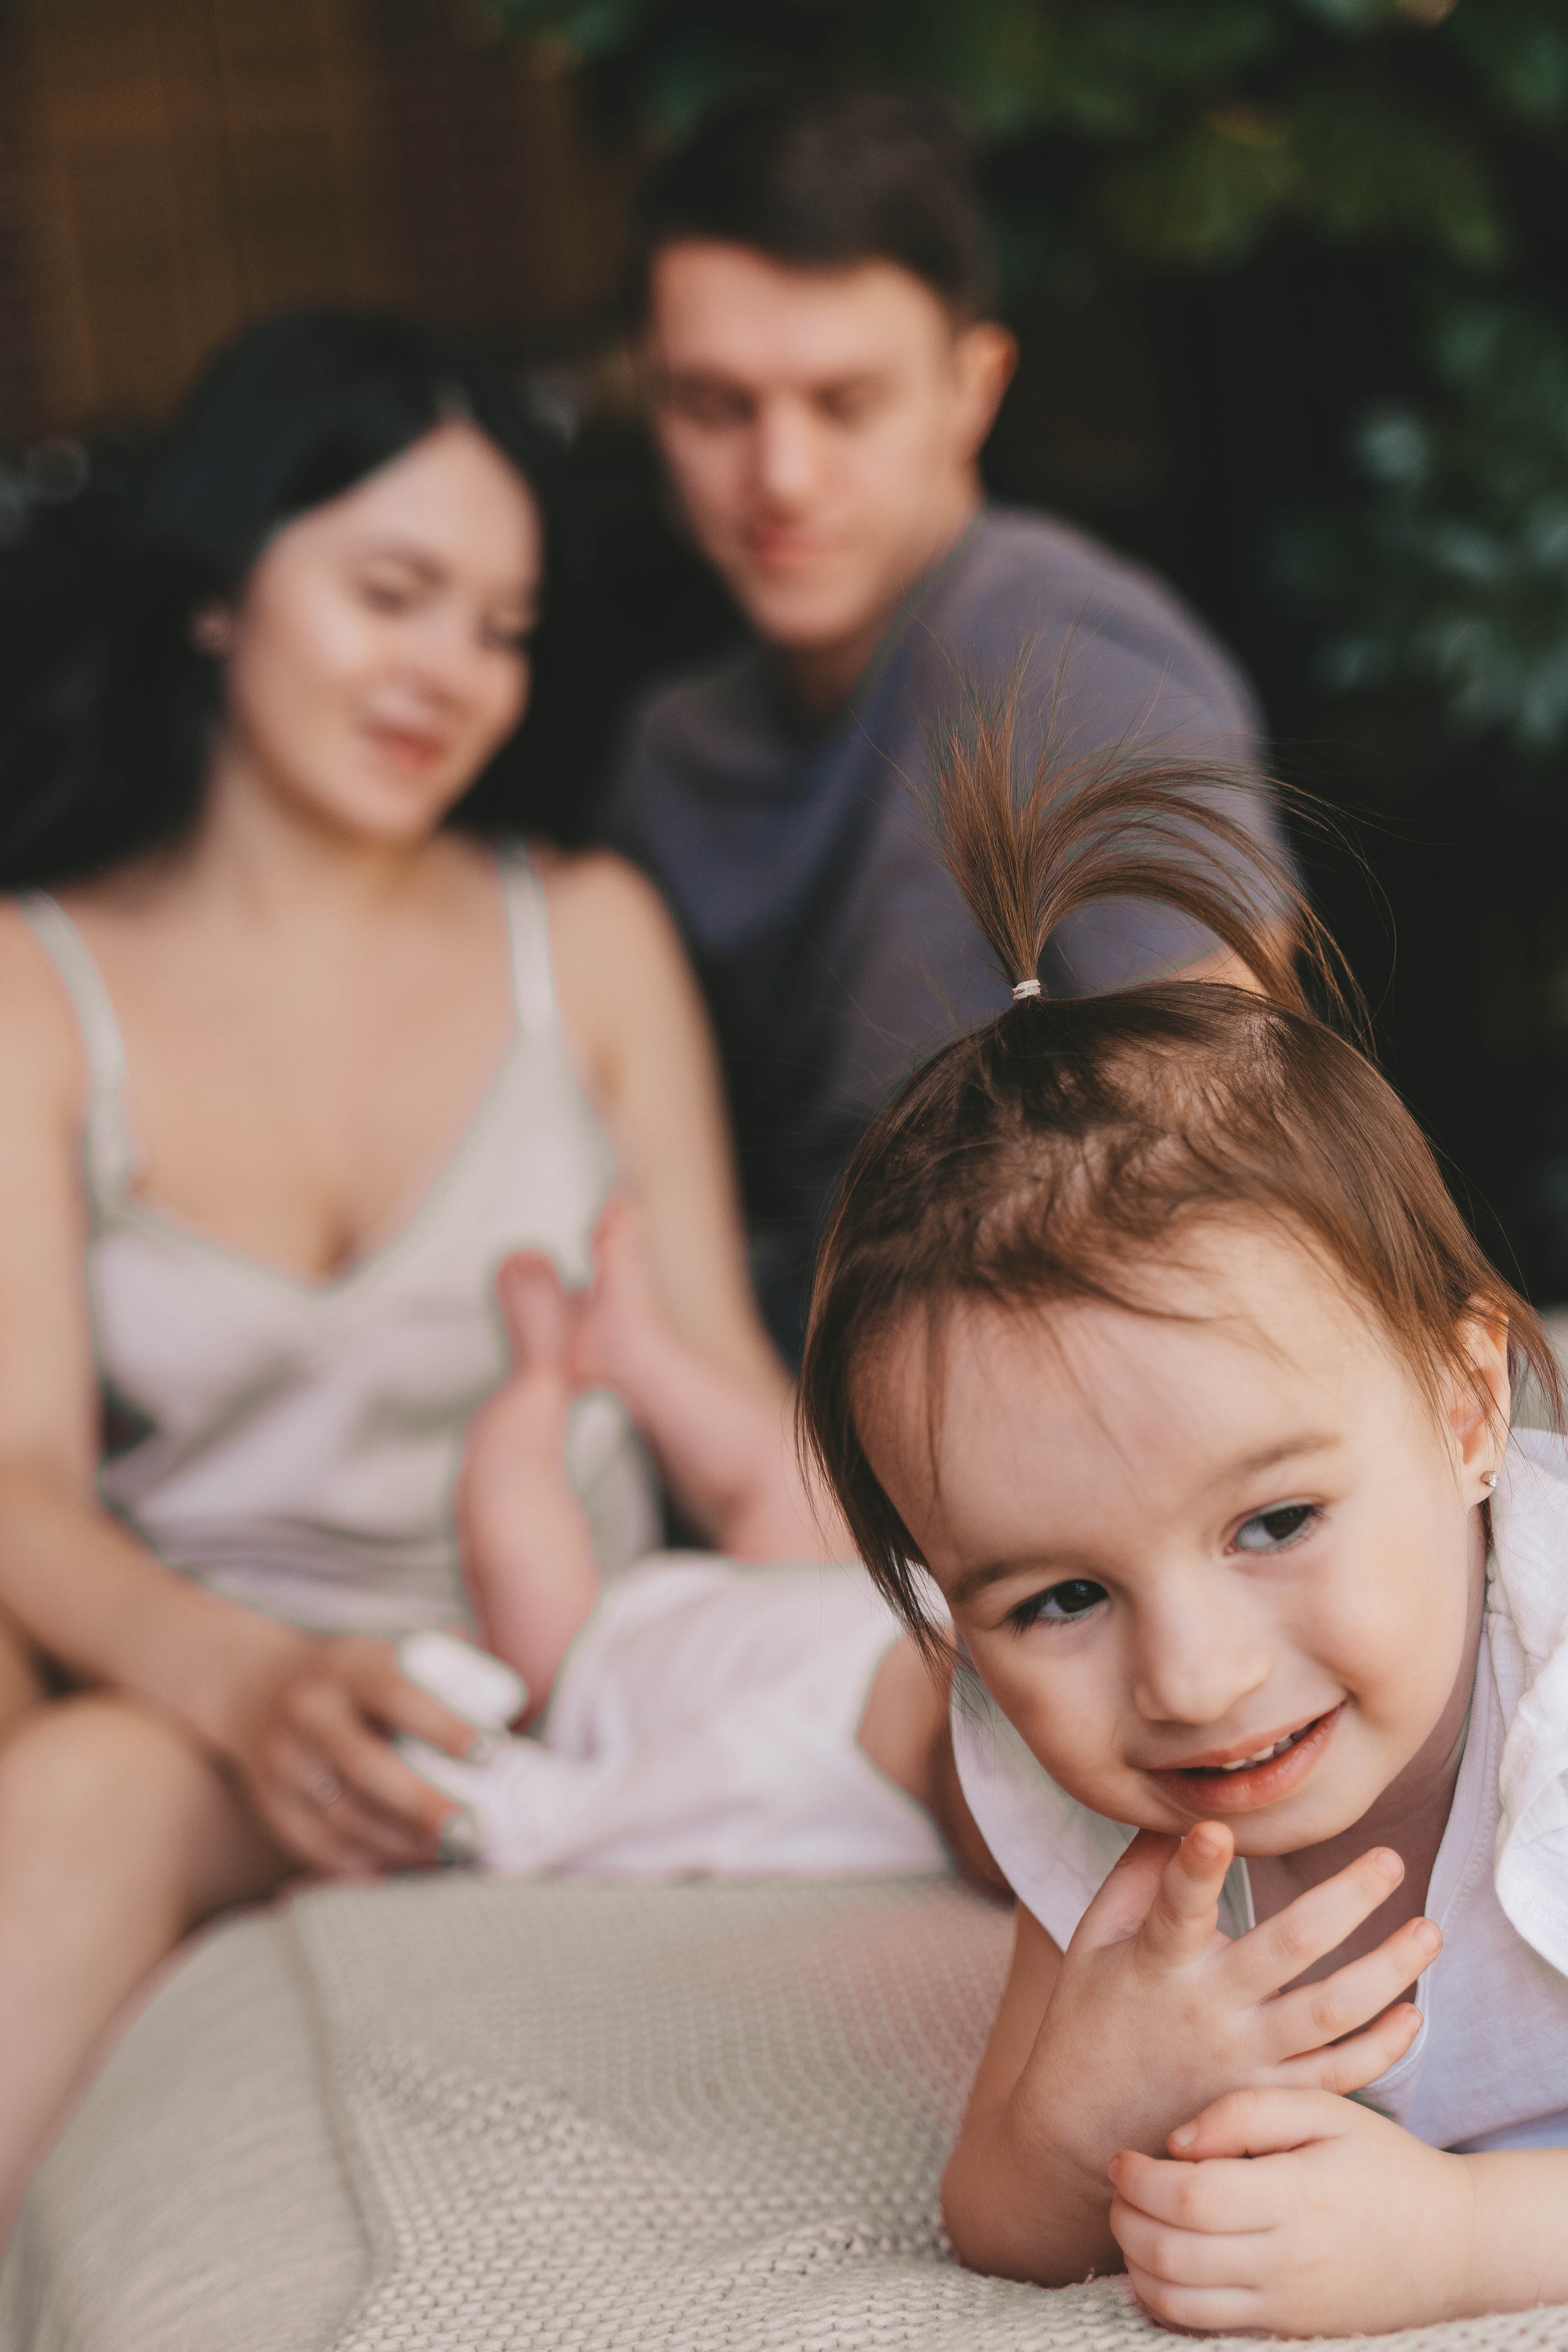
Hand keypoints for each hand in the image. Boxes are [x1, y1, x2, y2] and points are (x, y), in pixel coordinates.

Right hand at [227, 1632, 484, 1876]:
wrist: (252, 1686)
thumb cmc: (353, 1677)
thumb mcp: (385, 1655)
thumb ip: (445, 1665)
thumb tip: (516, 1695)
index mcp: (347, 1667)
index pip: (396, 1693)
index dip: (444, 1724)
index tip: (490, 1751)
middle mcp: (308, 1712)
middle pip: (365, 1767)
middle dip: (422, 1805)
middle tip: (475, 1830)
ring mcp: (283, 1761)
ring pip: (343, 1815)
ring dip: (402, 1843)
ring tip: (453, 1856)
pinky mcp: (271, 1804)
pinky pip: (318, 1845)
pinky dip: (366, 1862)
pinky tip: (407, 1867)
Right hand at [1012, 1822, 1435, 2196]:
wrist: (1087, 2139)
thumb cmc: (1090, 2020)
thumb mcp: (1094, 1941)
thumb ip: (1136, 1877)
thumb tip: (1176, 1811)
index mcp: (1159, 1961)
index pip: (1178, 1906)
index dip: (1195, 1868)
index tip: (1216, 1830)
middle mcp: (1209, 2009)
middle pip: (1289, 1949)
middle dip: (1346, 1900)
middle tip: (1390, 1860)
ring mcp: (1245, 2061)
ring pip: (1331, 2014)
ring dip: (1387, 1971)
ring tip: (1430, 1931)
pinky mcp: (1268, 2100)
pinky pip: (1338, 2075)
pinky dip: (1382, 2048)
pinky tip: (1412, 2014)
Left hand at [1110, 2087, 1474, 2335]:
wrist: (1452, 2244)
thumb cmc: (1383, 2163)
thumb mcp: (1326, 2109)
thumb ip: (1246, 2111)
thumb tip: (1176, 2141)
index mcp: (1295, 2197)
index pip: (1190, 2198)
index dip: (1139, 2178)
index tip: (1122, 2155)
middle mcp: (1286, 2262)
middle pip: (1171, 2253)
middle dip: (1125, 2217)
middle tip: (1120, 2185)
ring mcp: (1285, 2307)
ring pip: (1177, 2301)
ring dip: (1135, 2262)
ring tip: (1135, 2219)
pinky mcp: (1285, 2332)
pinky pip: (1203, 2329)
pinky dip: (1164, 2300)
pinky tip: (1160, 2262)